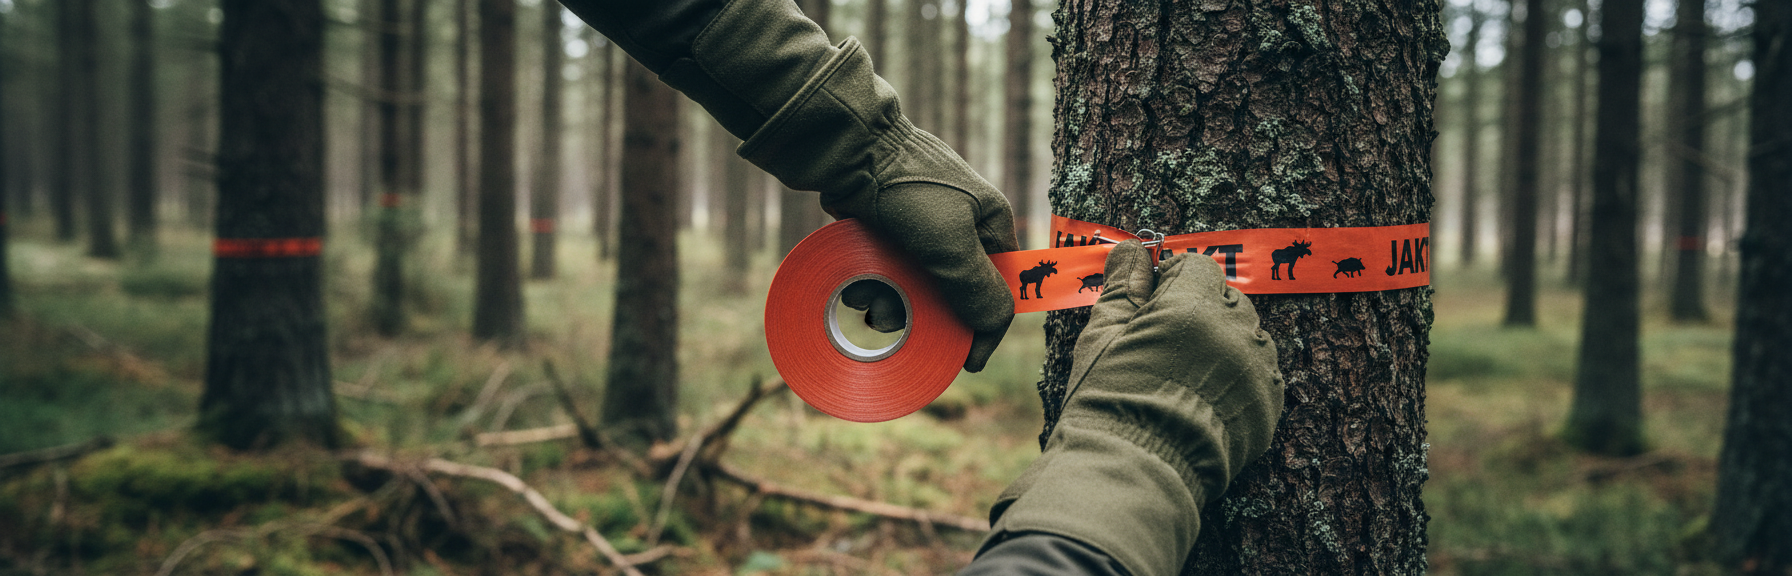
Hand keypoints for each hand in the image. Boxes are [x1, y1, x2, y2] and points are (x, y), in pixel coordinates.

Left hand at [833, 180, 1019, 371]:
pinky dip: (877, 283)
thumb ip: (976, 288)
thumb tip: (992, 329)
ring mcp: (925, 227)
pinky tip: (859, 287)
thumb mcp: (949, 243)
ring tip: (869, 303)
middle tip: (900, 325)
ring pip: (919, 285)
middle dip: (929, 316)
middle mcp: (963, 226)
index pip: (1001, 291)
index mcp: (991, 224)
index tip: (962, 361)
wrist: (849, 147)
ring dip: (896, 302)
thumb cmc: (906, 187)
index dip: (983, 329)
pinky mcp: (892, 227)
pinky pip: (891, 269)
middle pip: (956, 293)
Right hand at [977, 240, 1282, 575]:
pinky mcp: (1269, 410)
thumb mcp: (1102, 338)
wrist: (1134, 476)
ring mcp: (1259, 373)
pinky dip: (1237, 382)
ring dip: (1222, 346)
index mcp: (1192, 309)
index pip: (1196, 266)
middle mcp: (1236, 334)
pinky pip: (1259, 377)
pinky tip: (1203, 403)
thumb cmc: (1108, 404)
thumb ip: (1125, 289)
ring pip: (1246, 338)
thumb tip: (1132, 251)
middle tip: (1163, 345)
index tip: (1152, 304)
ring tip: (1183, 380)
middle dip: (1199, 312)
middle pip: (1226, 300)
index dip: (1171, 281)